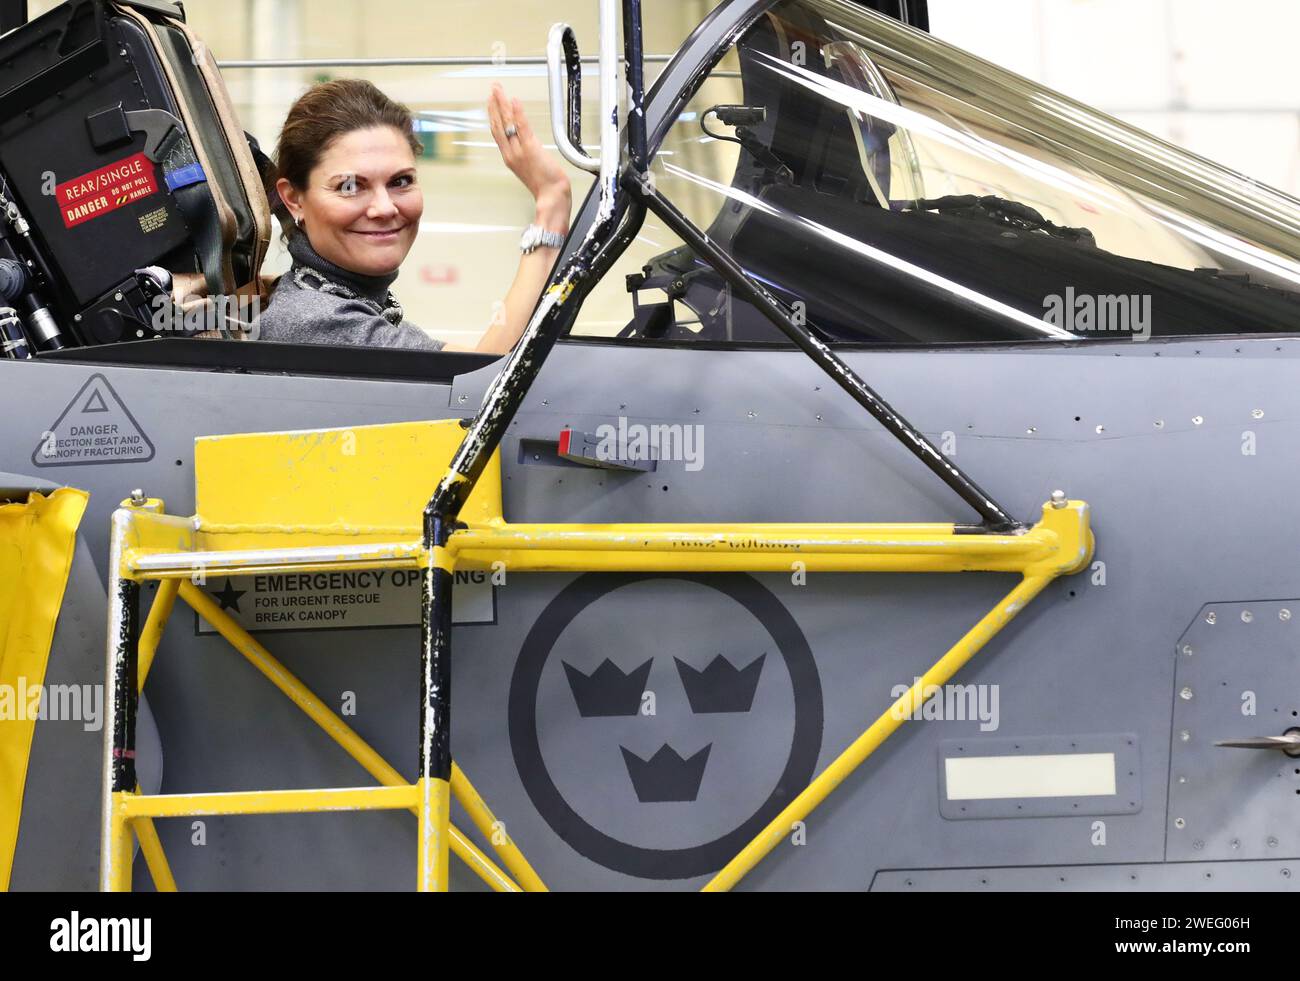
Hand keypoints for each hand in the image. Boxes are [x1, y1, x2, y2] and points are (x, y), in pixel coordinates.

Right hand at [487, 83, 570, 226]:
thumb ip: (525, 154)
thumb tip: (526, 142)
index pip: (497, 132)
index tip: (490, 102)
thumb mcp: (530, 168)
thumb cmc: (545, 184)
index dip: (493, 116)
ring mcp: (519, 151)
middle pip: (498, 124)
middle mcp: (510, 153)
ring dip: (502, 104)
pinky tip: (514, 101)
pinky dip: (518, 113)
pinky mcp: (531, 148)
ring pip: (507, 123)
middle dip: (494, 105)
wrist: (551, 194)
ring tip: (498, 90)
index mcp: (509, 157)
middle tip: (493, 89)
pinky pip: (522, 128)